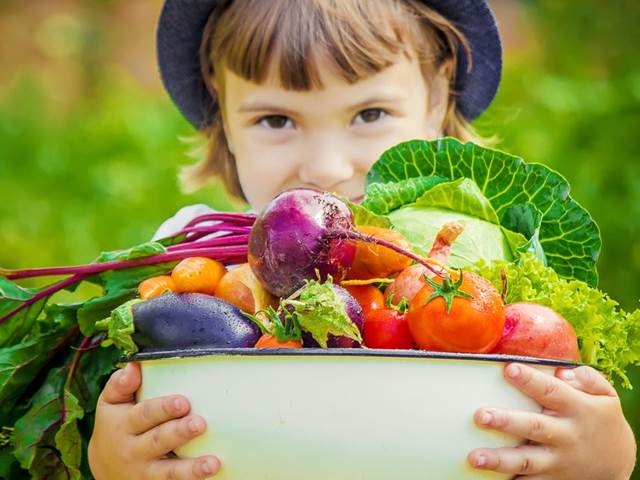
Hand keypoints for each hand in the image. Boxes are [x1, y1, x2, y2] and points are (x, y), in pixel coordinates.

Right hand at [88, 362, 220, 479]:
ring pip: (169, 472)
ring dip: (191, 469)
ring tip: (213, 463)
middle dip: (179, 433)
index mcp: (123, 425)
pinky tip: (211, 476)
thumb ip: (120, 384)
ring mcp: (146, 472)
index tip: (184, 401)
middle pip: (158, 441)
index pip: (144, 414)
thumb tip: (134, 366)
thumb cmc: (115, 425)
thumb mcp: (110, 404)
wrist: (104, 467)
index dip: (164, 408)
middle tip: (200, 424)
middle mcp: (134, 450)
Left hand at [467, 363, 635, 478]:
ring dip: (499, 460)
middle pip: (533, 427)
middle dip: (505, 421)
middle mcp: (566, 435)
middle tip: (480, 415)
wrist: (618, 461)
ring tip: (474, 457)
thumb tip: (562, 372)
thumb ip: (587, 378)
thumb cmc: (602, 419)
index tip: (508, 369)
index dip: (529, 380)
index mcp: (577, 408)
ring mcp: (557, 460)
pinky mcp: (551, 479)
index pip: (550, 390)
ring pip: (526, 461)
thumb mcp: (606, 395)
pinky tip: (486, 478)